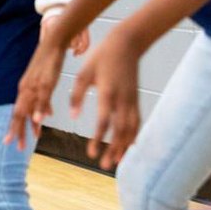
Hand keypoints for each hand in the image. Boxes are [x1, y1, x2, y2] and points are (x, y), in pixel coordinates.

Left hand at [4, 16, 74, 149]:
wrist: (53, 43)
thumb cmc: (49, 64)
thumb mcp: (45, 85)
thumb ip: (44, 102)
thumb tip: (45, 116)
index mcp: (25, 90)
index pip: (18, 113)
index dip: (14, 127)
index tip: (11, 141)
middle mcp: (26, 89)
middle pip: (19, 114)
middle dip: (17, 131)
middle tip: (14, 147)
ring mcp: (34, 86)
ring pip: (28, 109)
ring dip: (27, 126)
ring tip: (27, 141)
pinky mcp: (46, 81)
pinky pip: (42, 99)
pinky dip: (40, 110)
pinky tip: (39, 121)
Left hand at [68, 27, 141, 170]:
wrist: (126, 44)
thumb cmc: (101, 58)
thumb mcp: (83, 73)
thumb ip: (77, 95)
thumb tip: (73, 117)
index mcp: (107, 93)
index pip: (104, 121)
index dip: (98, 139)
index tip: (91, 153)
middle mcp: (122, 99)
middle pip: (120, 130)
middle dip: (113, 149)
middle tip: (104, 165)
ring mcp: (132, 100)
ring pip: (131, 128)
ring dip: (124, 146)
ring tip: (116, 161)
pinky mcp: (136, 99)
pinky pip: (136, 121)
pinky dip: (133, 135)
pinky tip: (128, 146)